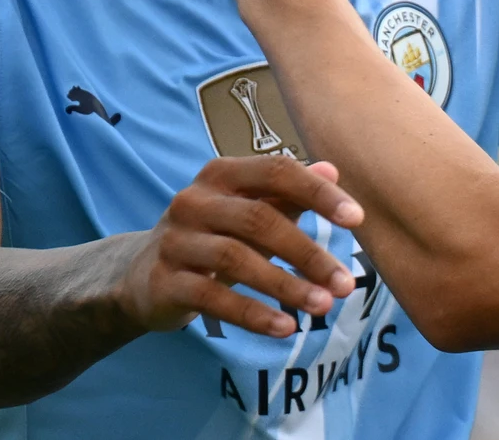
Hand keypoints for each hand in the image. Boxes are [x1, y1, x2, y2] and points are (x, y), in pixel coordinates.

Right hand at [118, 156, 363, 338]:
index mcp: (221, 174)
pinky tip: (285, 327)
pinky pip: (213, 298)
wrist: (141, 276)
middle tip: (345, 283)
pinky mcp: (164, 281)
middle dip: (308, 253)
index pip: (276, 171)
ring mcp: (175, 240)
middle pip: (260, 220)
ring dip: (286, 286)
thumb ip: (288, 193)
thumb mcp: (249, 210)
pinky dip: (253, 314)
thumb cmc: (213, 236)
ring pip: (237, 260)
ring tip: (322, 307)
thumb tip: (333, 171)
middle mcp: (194, 200)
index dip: (318, 194)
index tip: (357, 219)